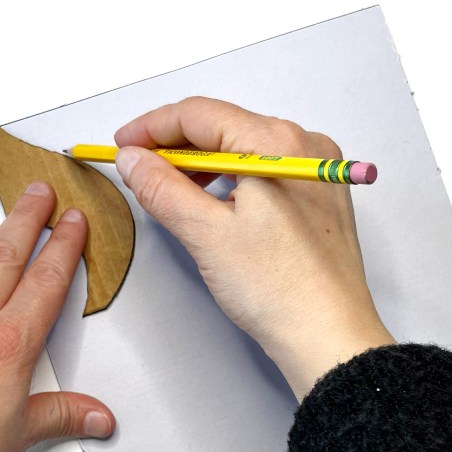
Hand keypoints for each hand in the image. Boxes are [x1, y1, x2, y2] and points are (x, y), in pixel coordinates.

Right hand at [114, 97, 394, 397]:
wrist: (329, 337)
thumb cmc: (280, 290)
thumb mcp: (206, 234)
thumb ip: (162, 188)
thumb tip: (133, 159)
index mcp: (278, 144)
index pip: (200, 114)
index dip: (152, 127)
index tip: (122, 146)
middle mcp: (304, 147)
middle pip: (223, 128)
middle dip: (175, 147)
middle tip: (137, 169)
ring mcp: (315, 174)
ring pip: (244, 152)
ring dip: (201, 166)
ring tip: (168, 191)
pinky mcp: (318, 201)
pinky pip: (264, 174)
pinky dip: (231, 183)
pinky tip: (211, 205)